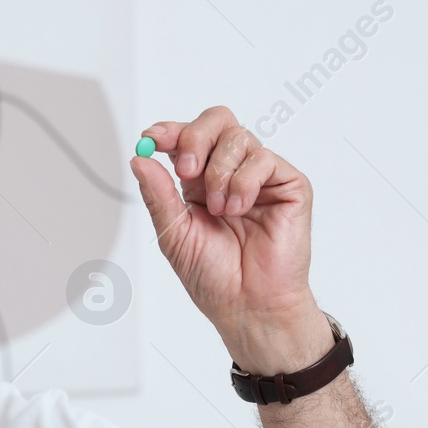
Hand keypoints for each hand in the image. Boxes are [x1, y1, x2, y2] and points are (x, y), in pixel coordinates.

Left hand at [132, 106, 330, 373]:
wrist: (248, 305)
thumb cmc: (214, 277)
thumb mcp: (174, 234)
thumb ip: (158, 196)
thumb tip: (139, 159)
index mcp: (199, 183)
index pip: (187, 138)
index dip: (170, 131)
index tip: (152, 137)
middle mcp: (230, 173)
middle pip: (217, 121)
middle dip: (195, 138)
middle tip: (186, 170)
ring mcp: (261, 177)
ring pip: (239, 137)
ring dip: (220, 173)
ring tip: (220, 211)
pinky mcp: (288, 185)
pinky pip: (264, 159)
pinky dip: (244, 182)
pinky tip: (239, 210)